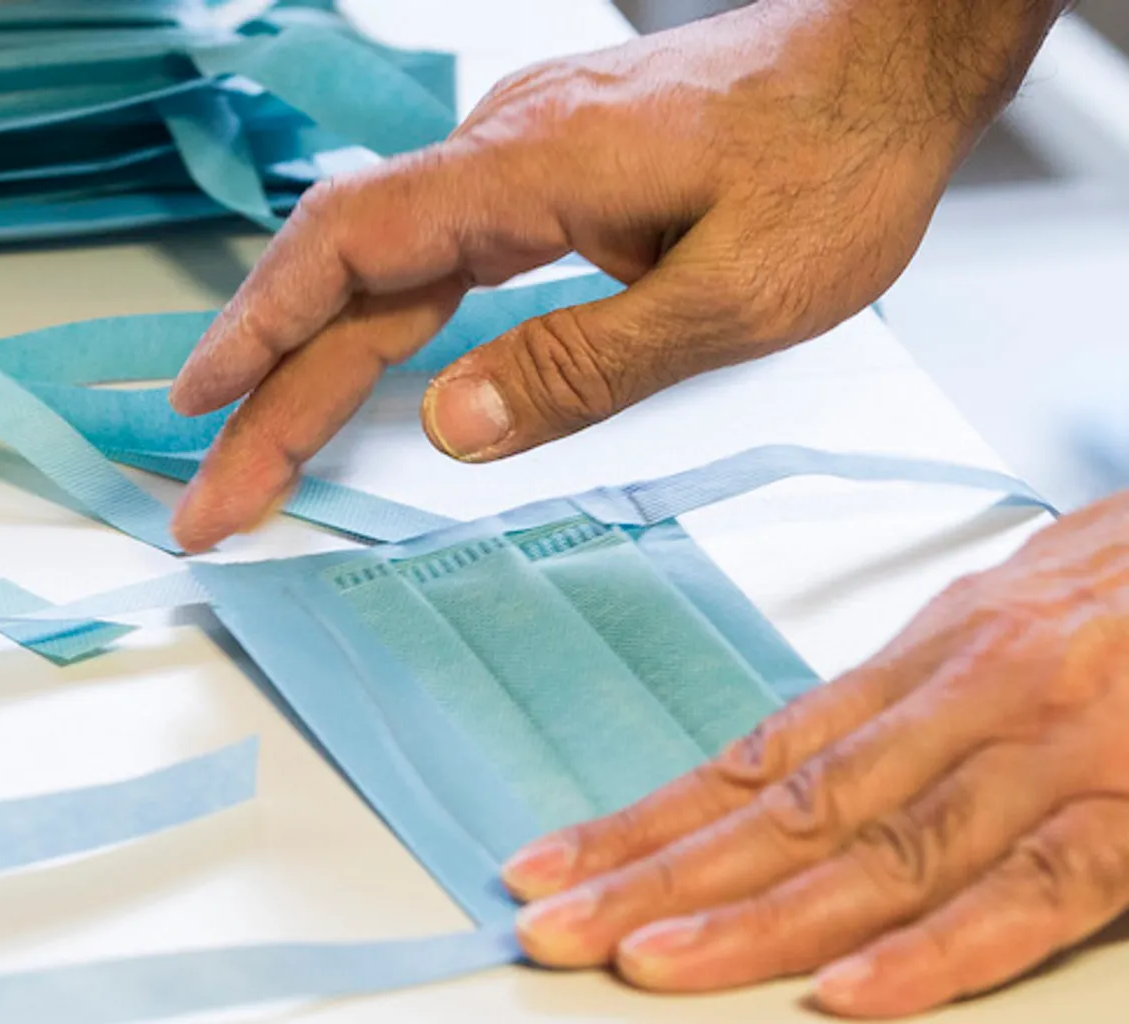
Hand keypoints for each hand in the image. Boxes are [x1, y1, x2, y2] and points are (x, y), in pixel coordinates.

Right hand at [166, 0, 1059, 551]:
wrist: (893, 59)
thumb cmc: (838, 160)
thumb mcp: (732, 296)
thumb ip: (586, 362)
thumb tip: (454, 425)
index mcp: (533, 167)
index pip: (353, 247)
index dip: (262, 329)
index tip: (201, 406)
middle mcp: (505, 153)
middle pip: (350, 278)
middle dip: (273, 393)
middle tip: (221, 496)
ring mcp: (520, 160)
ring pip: (387, 272)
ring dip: (318, 367)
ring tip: (264, 456)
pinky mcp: (546, 177)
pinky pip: (436, 259)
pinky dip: (382, 328)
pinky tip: (362, 376)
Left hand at [503, 489, 1128, 1017]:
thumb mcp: (1006, 618)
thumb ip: (907, 700)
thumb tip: (798, 767)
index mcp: (926, 662)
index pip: (757, 757)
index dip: (648, 818)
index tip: (550, 862)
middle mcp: (967, 702)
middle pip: (789, 810)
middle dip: (658, 876)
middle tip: (549, 927)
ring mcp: (1056, 757)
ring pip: (883, 853)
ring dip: (757, 917)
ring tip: (647, 963)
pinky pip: (1037, 891)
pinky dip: (940, 951)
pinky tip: (846, 995)